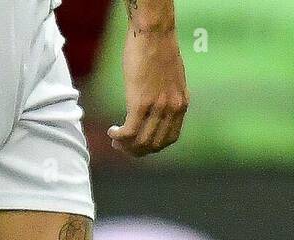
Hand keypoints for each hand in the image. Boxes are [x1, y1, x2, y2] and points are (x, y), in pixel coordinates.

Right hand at [109, 18, 188, 156]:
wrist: (154, 34)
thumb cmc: (158, 50)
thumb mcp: (170, 78)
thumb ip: (166, 96)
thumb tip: (155, 108)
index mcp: (181, 103)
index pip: (169, 139)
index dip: (151, 147)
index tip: (137, 143)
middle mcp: (172, 109)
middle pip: (154, 145)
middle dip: (135, 150)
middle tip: (121, 145)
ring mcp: (158, 107)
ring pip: (141, 142)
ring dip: (125, 146)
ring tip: (115, 139)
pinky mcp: (141, 103)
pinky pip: (129, 132)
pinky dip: (118, 136)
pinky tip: (111, 131)